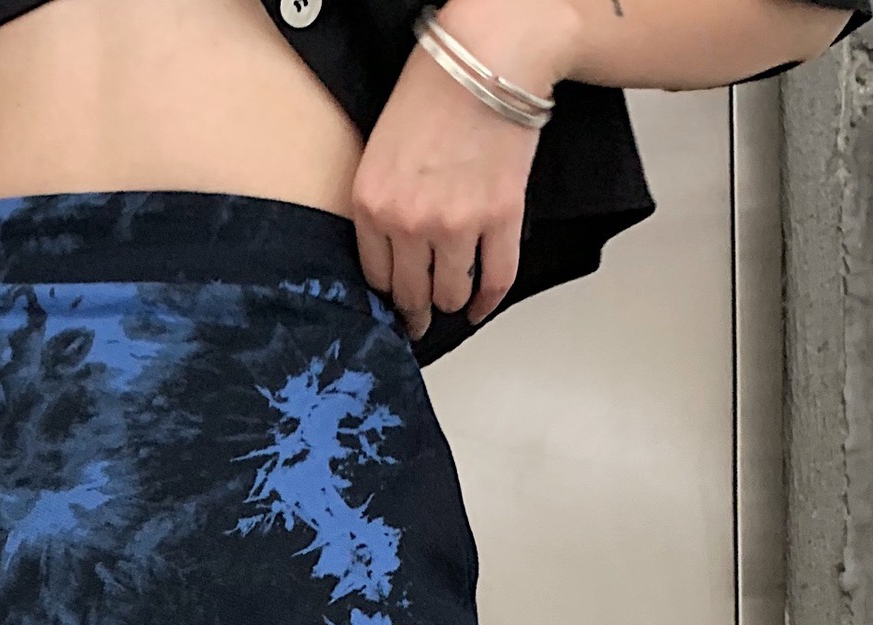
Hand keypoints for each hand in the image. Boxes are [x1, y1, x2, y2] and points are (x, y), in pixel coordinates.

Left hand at [351, 0, 572, 337]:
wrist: (487, 56)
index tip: (393, 305)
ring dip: (451, 301)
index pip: (374, 277)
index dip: (386, 296)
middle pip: (410, 294)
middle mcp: (409, 222)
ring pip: (451, 293)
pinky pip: (496, 280)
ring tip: (452, 300)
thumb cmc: (434, 90)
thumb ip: (380, 204)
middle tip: (419, 321)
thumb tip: (392, 255)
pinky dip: (488, 302)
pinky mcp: (500, 218)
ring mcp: (456, 225)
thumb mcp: (379, 151)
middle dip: (415, 312)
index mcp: (371, 205)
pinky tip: (480, 309)